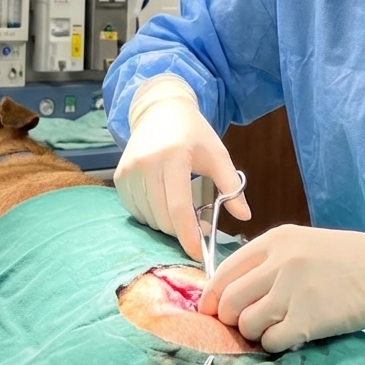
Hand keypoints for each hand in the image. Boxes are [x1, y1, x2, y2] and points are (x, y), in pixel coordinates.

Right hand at [114, 79, 250, 259]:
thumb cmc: (194, 133)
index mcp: (174, 156)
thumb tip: (245, 216)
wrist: (161, 110)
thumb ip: (231, 185)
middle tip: (198, 224)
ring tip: (181, 207)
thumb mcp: (218, 154)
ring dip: (166, 223)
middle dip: (181, 231)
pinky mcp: (119, 175)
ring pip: (148, 218)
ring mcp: (129, 170)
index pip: (179, 207)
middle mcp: (147, 163)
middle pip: (163, 217)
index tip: (199, 254)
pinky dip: (151, 214)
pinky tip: (163, 200)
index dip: (188, 235)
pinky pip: (136, 210)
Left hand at [197, 225, 364, 352]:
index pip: (225, 270)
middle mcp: (280, 261)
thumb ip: (269, 262)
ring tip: (276, 327)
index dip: (212, 296)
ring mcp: (293, 290)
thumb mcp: (304, 244)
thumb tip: (230, 293)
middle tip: (245, 325)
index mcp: (276, 239)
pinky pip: (272, 342)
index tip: (212, 311)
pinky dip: (276, 344)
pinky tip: (292, 335)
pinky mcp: (309, 319)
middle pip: (229, 301)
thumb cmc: (348, 258)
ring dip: (255, 333)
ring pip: (246, 324)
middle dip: (230, 319)